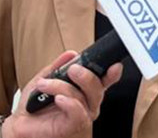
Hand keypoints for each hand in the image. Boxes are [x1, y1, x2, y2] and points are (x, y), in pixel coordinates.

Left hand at [3, 51, 122, 137]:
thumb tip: (71, 54)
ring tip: (45, 84)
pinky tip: (58, 99)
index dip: (112, 73)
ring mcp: (82, 115)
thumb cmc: (34, 106)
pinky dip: (69, 103)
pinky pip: (78, 113)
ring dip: (63, 87)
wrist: (20, 124)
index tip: (114, 65)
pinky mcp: (74, 126)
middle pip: (98, 87)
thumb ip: (58, 66)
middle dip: (86, 76)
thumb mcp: (44, 79)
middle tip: (73, 69)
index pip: (104, 80)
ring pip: (84, 97)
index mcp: (85, 90)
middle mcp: (87, 103)